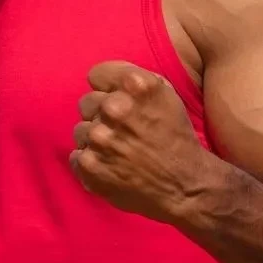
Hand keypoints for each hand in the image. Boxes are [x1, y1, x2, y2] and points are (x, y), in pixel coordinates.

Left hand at [70, 60, 226, 224]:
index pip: (96, 75)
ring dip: (96, 140)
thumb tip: (102, 79)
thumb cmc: (176, 137)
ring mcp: (99, 138)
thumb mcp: (165, 95)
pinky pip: (77, 156)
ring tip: (120, 152)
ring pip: (81, 130)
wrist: (185, 186)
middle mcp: (115, 108)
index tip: (118, 101)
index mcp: (135, 85)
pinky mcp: (88, 164)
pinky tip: (112, 168)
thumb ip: (132, 79)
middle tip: (123, 132)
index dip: (107, 89)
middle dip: (101, 115)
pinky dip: (92, 163)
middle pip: (86, 102)